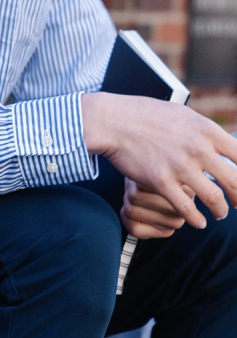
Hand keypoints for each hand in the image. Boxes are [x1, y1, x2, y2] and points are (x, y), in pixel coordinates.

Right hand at [81, 93, 236, 229]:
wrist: (114, 121)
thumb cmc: (146, 115)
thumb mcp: (184, 114)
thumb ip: (205, 130)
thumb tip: (224, 141)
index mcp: (206, 130)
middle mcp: (198, 148)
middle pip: (234, 180)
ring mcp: (180, 166)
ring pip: (214, 198)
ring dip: (221, 210)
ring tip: (220, 214)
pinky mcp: (160, 182)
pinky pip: (185, 208)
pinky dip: (196, 219)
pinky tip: (198, 223)